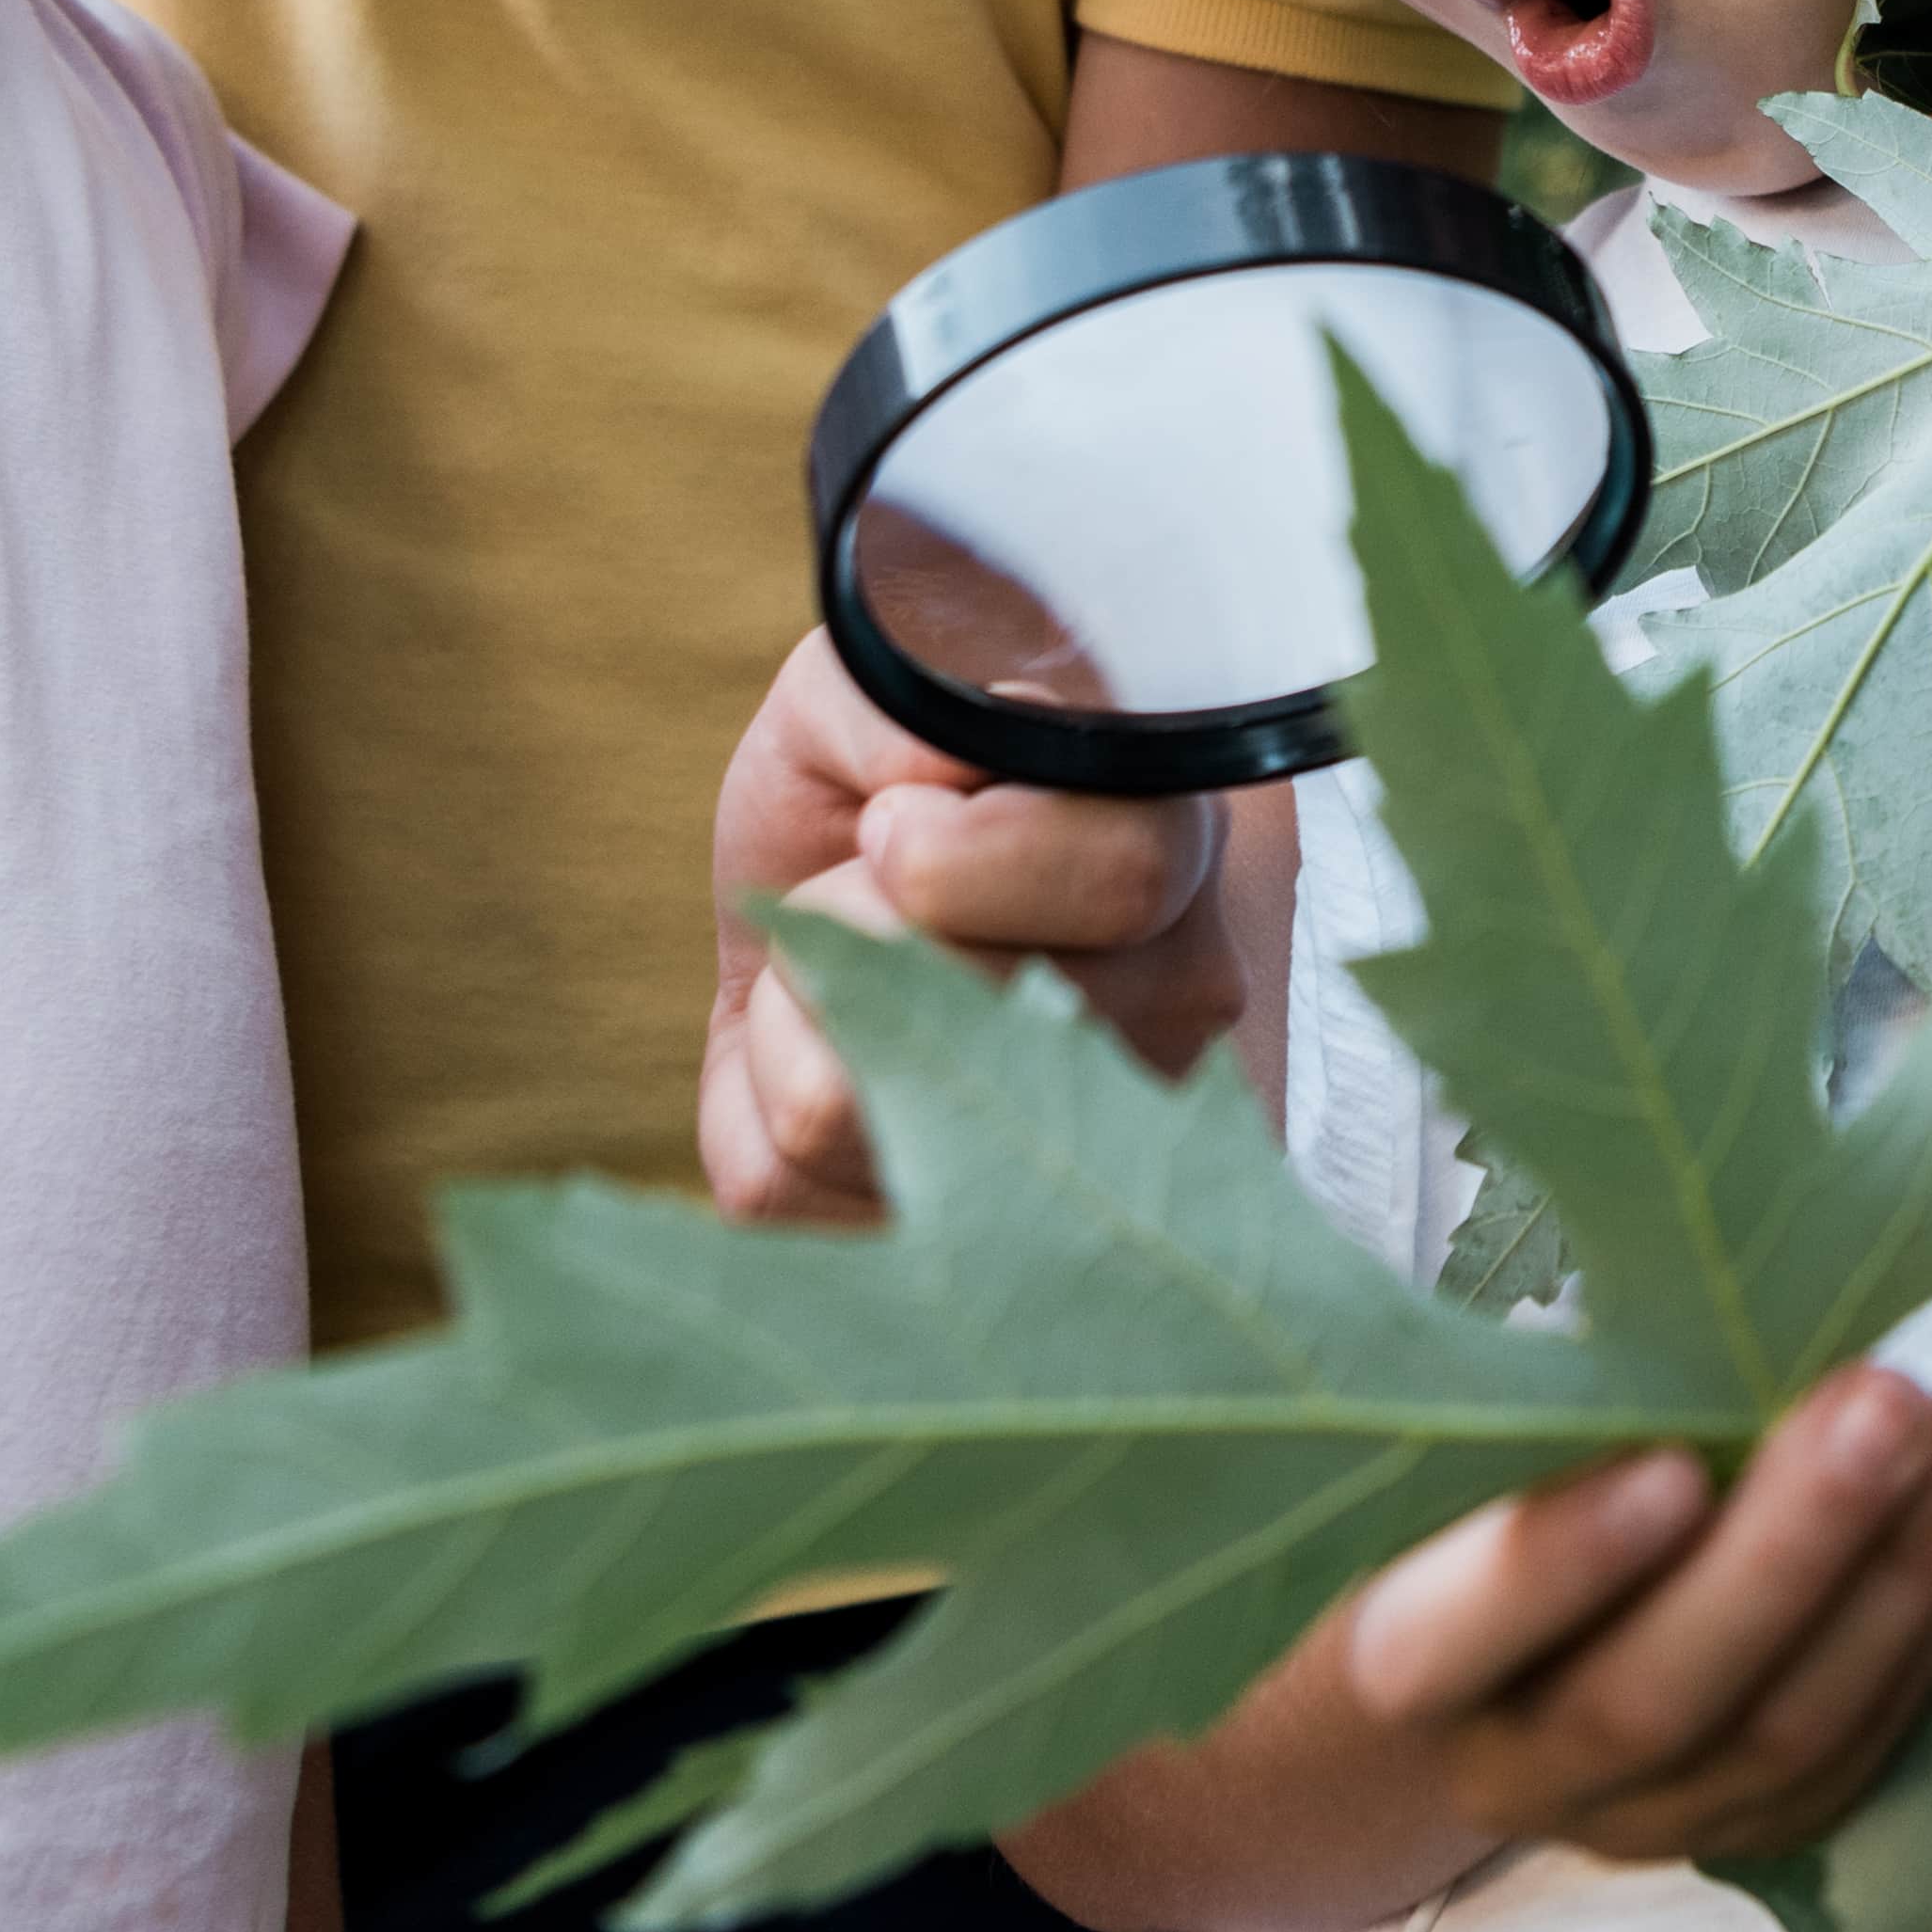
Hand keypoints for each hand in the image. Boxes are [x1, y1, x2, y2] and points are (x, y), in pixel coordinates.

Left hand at [703, 625, 1240, 1219]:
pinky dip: (755, 1098)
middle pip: (977, 1005)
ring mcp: (1090, 1146)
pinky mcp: (955, 1236)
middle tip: (868, 887)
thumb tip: (927, 785)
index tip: (886, 824)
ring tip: (848, 971)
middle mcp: (1173, 1014)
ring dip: (797, 1008)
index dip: (957, 856)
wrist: (811, 901)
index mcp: (1176, 850)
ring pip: (864, 1102)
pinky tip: (823, 1056)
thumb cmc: (858, 788)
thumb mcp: (851, 695)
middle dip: (854, 924)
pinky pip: (791, 1181)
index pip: (1125, 876)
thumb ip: (883, 699)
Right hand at [1343, 1365, 1931, 1860]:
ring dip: (1903, 1573)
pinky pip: (1862, 1746)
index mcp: (1406, 1663)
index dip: (1556, 1563)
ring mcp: (1643, 1819)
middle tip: (1891, 1402)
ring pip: (1786, 1737)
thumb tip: (1712, 1288)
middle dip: (1791, 1549)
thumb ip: (1555, 1405)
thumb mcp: (1467, 1444)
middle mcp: (1516, 1768)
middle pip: (1654, 1699)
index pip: (1452, 1639)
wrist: (1481, 1677)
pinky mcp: (1753, 1829)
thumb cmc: (1475, 1497)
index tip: (1670, 1465)